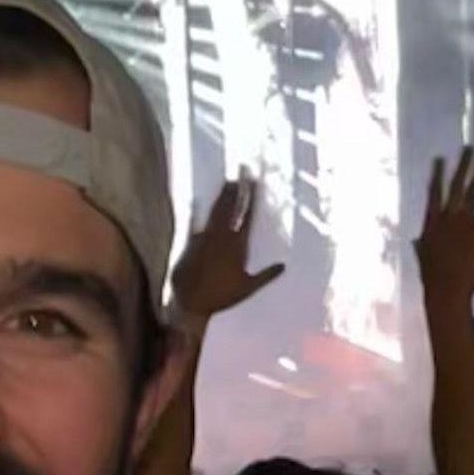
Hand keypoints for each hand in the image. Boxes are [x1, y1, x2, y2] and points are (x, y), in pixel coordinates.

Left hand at [168, 178, 281, 329]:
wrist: (192, 304)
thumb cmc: (221, 298)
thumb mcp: (247, 288)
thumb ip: (266, 275)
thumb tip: (283, 266)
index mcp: (239, 247)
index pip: (248, 216)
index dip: (252, 197)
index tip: (256, 181)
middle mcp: (223, 238)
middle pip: (232, 208)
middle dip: (238, 188)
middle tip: (242, 170)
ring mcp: (206, 238)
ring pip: (216, 211)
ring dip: (222, 195)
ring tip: (228, 181)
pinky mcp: (190, 242)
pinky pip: (194, 221)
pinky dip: (195, 210)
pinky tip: (196, 199)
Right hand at [414, 149, 473, 318]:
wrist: (446, 290)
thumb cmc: (432, 278)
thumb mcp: (422, 258)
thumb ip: (420, 246)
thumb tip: (416, 240)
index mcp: (432, 223)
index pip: (434, 193)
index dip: (437, 175)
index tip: (439, 158)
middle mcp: (447, 217)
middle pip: (455, 186)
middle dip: (462, 166)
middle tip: (469, 148)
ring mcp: (464, 223)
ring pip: (473, 192)